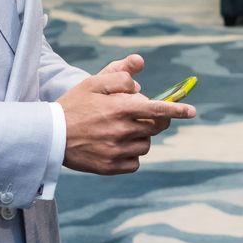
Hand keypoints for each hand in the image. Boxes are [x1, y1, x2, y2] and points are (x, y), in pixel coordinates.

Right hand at [60, 54, 195, 174]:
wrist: (49, 136)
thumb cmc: (74, 105)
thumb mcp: (93, 82)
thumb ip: (120, 73)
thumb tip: (141, 75)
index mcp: (120, 108)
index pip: (157, 109)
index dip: (177, 110)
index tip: (192, 111)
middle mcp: (122, 131)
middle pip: (156, 128)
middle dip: (156, 120)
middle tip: (143, 115)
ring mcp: (117, 151)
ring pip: (146, 145)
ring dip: (140, 136)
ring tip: (119, 130)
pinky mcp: (111, 168)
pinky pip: (135, 162)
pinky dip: (131, 155)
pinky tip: (115, 146)